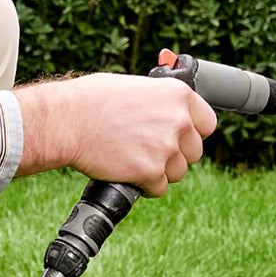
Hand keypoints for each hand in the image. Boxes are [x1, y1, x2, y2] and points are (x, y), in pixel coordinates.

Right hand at [14, 74, 216, 195]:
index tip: (181, 137)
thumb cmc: (92, 100)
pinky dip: (144, 186)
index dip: (193, 133)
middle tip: (148, 150)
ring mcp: (166, 148)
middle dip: (175, 155)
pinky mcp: (150, 171)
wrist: (67, 120)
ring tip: (133, 159)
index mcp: (179, 95)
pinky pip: (159, 188)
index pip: (207, 124)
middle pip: (194, 152)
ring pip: (178, 173)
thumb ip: (160, 102)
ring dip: (159, 171)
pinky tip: (127, 172)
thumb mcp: (136, 87)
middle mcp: (179, 121)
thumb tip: (170, 112)